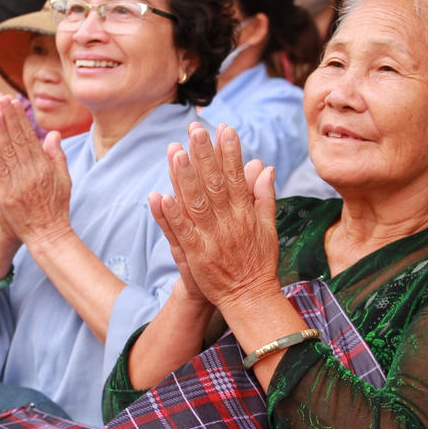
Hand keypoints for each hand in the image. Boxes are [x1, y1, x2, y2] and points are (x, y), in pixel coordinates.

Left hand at [0, 94, 71, 246]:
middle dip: (7, 117)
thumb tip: (53, 134)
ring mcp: (17, 185)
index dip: (19, 118)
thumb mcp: (63, 180)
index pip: (29, 137)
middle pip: (16, 140)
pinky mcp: (5, 196)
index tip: (11, 101)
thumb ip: (57, 156)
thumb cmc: (56, 207)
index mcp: (44, 167)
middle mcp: (31, 173)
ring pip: (6, 152)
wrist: (47, 235)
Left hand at [149, 122, 277, 314]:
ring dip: (185, 178)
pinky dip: (170, 215)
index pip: (237, 177)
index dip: (230, 152)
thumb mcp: (268, 227)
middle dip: (205, 155)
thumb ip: (264, 196)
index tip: (224, 128)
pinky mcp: (196, 256)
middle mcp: (229, 223)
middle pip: (215, 184)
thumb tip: (266, 166)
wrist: (250, 300)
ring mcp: (211, 239)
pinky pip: (181, 232)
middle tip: (196, 130)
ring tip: (176, 152)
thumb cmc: (260, 263)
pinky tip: (159, 195)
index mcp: (246, 214)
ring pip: (196, 204)